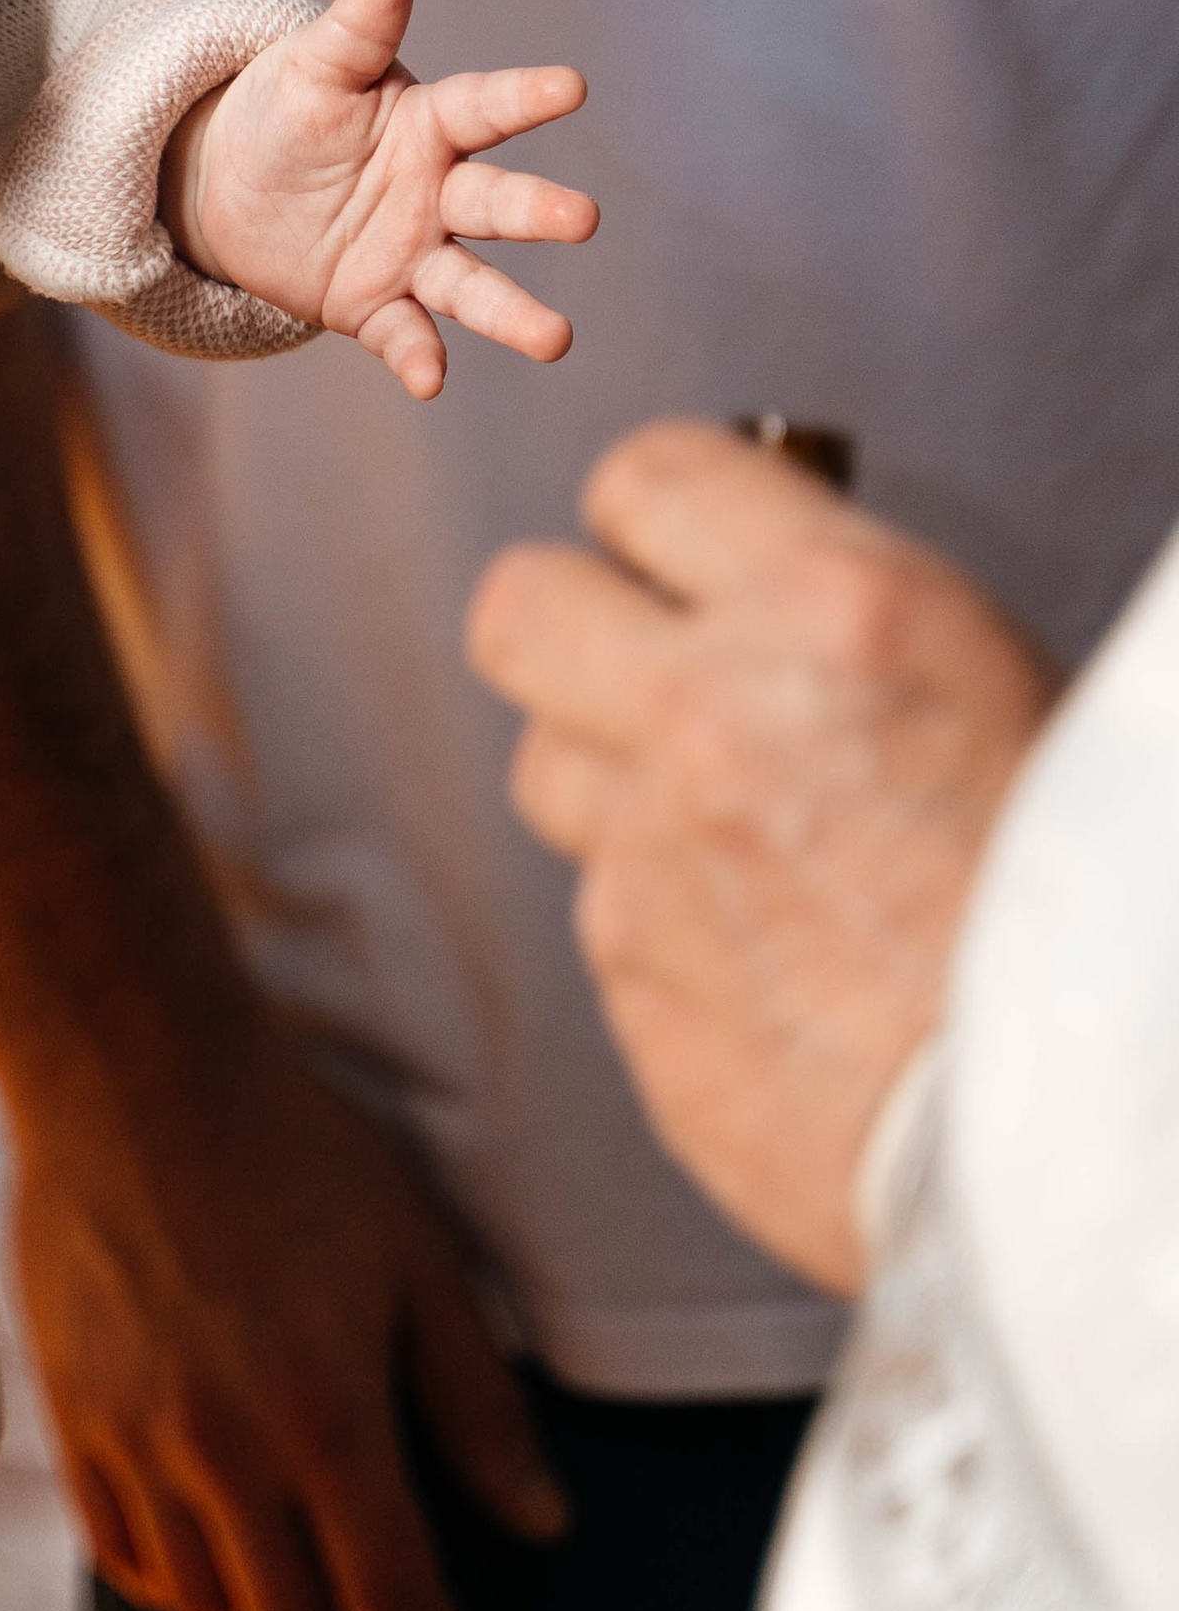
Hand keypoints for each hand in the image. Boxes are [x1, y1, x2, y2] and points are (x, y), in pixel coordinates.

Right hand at [19, 1031, 565, 1610]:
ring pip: (203, 1610)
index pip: (392, 1599)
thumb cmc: (292, 1151)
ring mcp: (135, 1441)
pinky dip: (179, 1600)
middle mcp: (223, 1452)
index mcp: (325, 1415)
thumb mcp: (419, 1260)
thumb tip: (538, 1522)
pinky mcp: (72, 1417)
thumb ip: (476, 1403)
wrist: (132, 1073)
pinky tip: (214, 1591)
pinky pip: (124, 1556)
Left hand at [162, 0, 594, 395]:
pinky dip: (418, 356)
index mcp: (430, 124)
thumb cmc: (287, 112)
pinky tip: (430, 379)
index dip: (525, 97)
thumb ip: (357, 28)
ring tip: (556, 340)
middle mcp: (437, 193)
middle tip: (585, 219)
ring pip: (472, 284)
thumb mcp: (313, 66)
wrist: (235, 188)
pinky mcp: (376, 307)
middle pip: (495, 202)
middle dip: (538, 211)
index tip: (573, 86)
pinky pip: (404, 333)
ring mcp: (413, 255)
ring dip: (512, 313)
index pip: (484, 107)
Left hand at [466, 420, 1055, 1290]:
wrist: (1077, 1131)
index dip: (664, 513)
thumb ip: (858, 622)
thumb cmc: (1089, 904)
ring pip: (546, 768)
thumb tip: (771, 583)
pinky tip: (766, 948)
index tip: (689, 546)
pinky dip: (661, 914)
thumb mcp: (1008, 686)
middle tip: (649, 659)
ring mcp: (651, 859)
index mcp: (833, 613)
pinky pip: (603, 908)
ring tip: (730, 824)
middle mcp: (710, 719)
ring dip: (615, 780)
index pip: (648, 479)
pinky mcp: (630, 984)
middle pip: (522, 609)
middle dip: (576, 623)